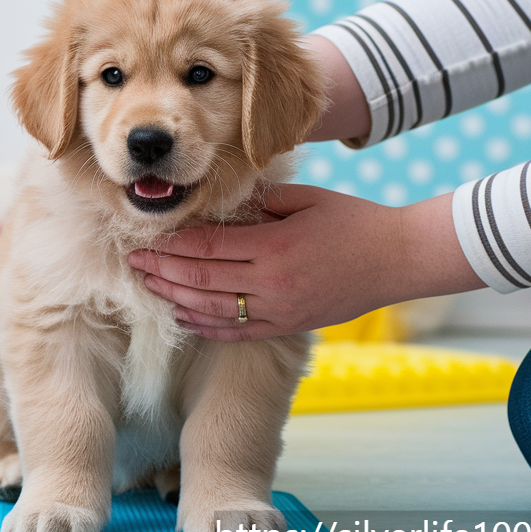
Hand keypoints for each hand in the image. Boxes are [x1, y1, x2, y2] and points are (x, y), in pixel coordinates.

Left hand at [127, 185, 484, 340]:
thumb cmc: (353, 221)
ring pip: (212, 311)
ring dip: (175, 298)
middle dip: (161, 271)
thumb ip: (260, 203)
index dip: (171, 245)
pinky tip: (182, 315)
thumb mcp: (305, 199)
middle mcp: (273, 284)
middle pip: (200, 281)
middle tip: (132, 262)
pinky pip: (236, 332)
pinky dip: (204, 325)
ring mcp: (280, 311)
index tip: (145, 237)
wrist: (398, 259)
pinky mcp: (288, 326)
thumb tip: (216, 202)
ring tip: (148, 286)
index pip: (207, 249)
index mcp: (275, 248)